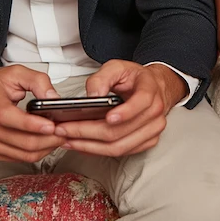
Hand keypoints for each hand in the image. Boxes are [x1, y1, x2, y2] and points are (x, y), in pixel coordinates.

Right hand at [0, 66, 65, 162]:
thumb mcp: (15, 72)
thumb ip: (37, 81)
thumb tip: (53, 97)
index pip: (9, 117)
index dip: (32, 124)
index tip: (52, 125)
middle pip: (21, 141)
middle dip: (48, 139)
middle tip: (64, 131)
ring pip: (23, 154)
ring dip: (45, 148)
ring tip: (58, 137)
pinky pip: (18, 158)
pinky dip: (36, 153)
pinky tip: (45, 142)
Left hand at [53, 60, 180, 156]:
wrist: (153, 87)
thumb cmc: (135, 78)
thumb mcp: (117, 67)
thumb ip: (103, 77)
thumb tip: (93, 95)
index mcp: (150, 90)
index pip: (141, 102)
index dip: (125, 112)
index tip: (108, 117)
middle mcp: (154, 113)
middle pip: (120, 131)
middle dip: (88, 133)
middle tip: (65, 129)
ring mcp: (152, 130)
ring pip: (118, 147)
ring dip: (89, 146)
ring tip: (68, 139)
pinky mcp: (146, 143)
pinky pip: (120, 153)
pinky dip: (97, 151)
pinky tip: (82, 144)